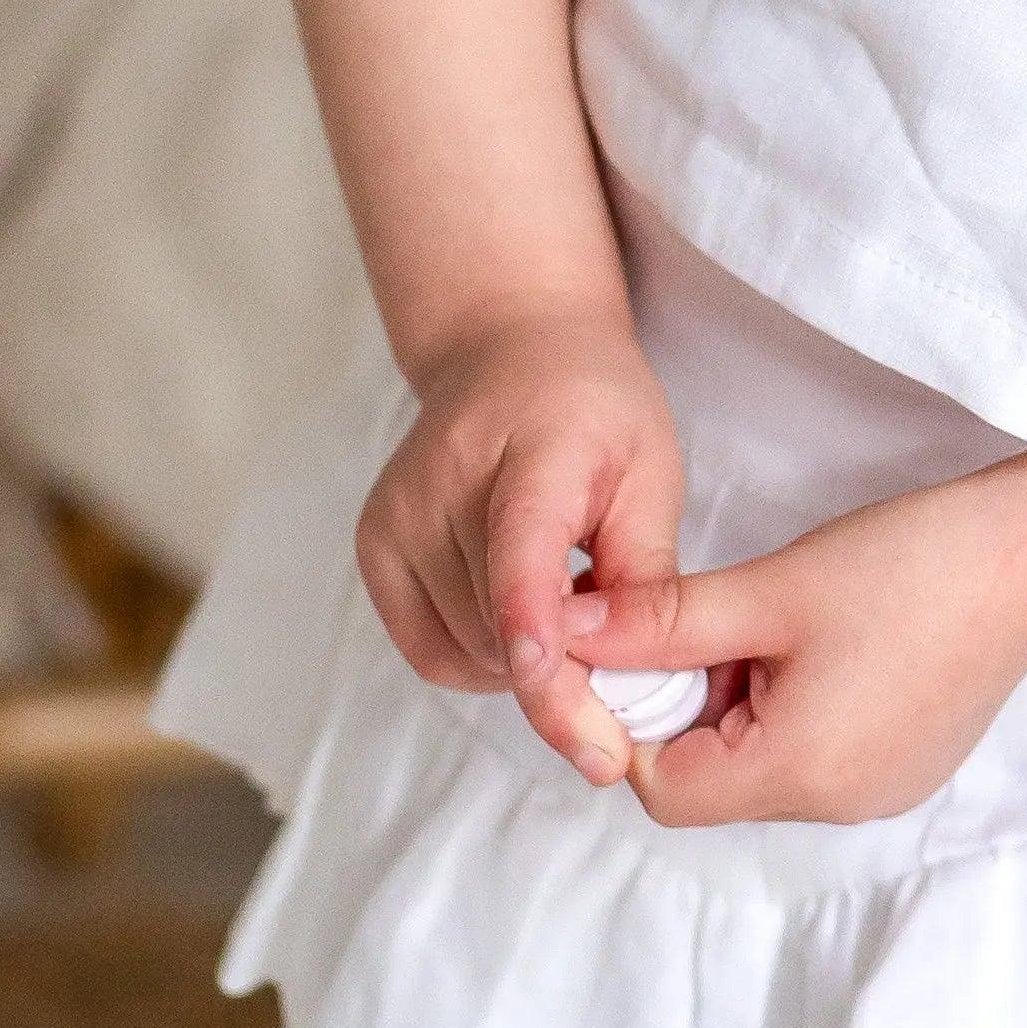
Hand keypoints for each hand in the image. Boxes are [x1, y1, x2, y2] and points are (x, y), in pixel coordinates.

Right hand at [355, 301, 685, 788]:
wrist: (507, 350)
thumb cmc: (594, 411)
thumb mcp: (652, 474)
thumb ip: (644, 575)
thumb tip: (630, 677)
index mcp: (535, 448)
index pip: (520, 541)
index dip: (529, 614)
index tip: (540, 674)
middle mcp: (443, 481)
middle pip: (495, 623)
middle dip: (562, 666)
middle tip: (610, 640)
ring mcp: (396, 517)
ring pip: (465, 651)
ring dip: (522, 660)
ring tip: (564, 602)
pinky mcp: (374, 549)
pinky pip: (431, 652)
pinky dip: (480, 658)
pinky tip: (516, 614)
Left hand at [561, 465, 1026, 828]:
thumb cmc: (914, 565)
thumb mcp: (772, 589)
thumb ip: (660, 621)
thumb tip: (563, 630)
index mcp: (798, 773)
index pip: (662, 785)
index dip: (635, 716)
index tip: (648, 640)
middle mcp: (838, 804)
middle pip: (711, 779)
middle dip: (690, 702)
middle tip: (717, 619)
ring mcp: (879, 789)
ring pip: (760, 764)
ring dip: (741, 701)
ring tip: (781, 621)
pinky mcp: (905, 764)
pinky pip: (814, 754)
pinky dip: (792, 706)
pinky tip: (826, 640)